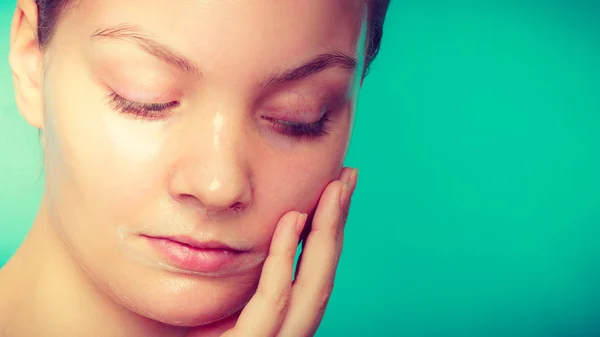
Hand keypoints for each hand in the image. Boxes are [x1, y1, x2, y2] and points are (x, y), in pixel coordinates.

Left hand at [222, 167, 357, 336]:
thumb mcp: (216, 306)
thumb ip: (237, 279)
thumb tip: (246, 236)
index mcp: (280, 324)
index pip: (312, 274)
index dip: (328, 230)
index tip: (337, 187)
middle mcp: (285, 333)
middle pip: (321, 277)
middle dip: (337, 224)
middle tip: (348, 177)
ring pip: (311, 290)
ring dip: (325, 235)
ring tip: (334, 189)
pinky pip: (272, 302)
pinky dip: (285, 259)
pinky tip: (292, 219)